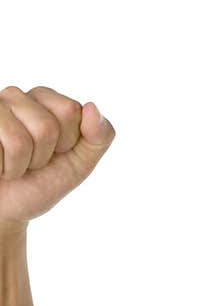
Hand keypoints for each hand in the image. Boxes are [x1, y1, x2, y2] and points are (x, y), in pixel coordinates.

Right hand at [0, 85, 114, 233]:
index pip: (70, 111)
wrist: (5, 208)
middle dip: (42, 156)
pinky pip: (3, 145)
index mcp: (47, 101)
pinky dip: (4, 167)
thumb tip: (92, 106)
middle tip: (32, 162)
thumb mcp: (80, 164)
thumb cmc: (39, 184)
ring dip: (20, 165)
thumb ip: (99, 137)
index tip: (55, 153)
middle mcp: (19, 96)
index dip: (67, 142)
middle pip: (46, 127)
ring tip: (13, 165)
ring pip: (20, 140)